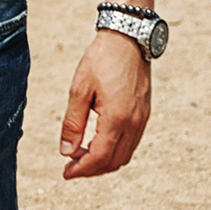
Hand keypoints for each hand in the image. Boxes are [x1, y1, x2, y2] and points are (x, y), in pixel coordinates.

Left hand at [59, 30, 151, 177]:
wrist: (127, 37)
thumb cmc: (101, 59)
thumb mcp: (80, 88)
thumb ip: (73, 122)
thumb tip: (66, 151)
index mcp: (116, 118)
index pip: (99, 157)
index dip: (81, 169)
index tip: (65, 172)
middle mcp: (133, 123)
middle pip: (113, 162)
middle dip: (91, 169)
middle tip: (71, 165)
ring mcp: (142, 119)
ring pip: (124, 155)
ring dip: (104, 161)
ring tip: (82, 154)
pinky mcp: (144, 113)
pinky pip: (131, 143)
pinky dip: (115, 150)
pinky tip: (100, 141)